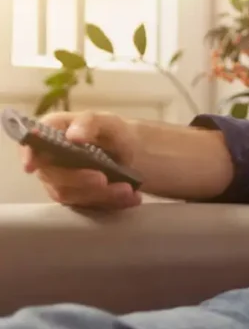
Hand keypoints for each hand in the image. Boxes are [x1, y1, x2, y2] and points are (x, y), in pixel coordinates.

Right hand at [22, 111, 142, 209]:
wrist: (138, 156)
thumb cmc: (116, 134)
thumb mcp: (110, 123)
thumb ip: (90, 123)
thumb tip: (72, 136)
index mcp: (54, 133)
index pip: (33, 143)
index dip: (29, 154)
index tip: (32, 165)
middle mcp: (51, 159)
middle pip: (52, 175)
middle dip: (78, 180)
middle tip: (103, 180)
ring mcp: (62, 181)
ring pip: (71, 195)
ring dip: (100, 194)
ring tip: (127, 189)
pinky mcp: (78, 198)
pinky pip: (89, 206)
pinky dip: (112, 203)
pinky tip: (132, 197)